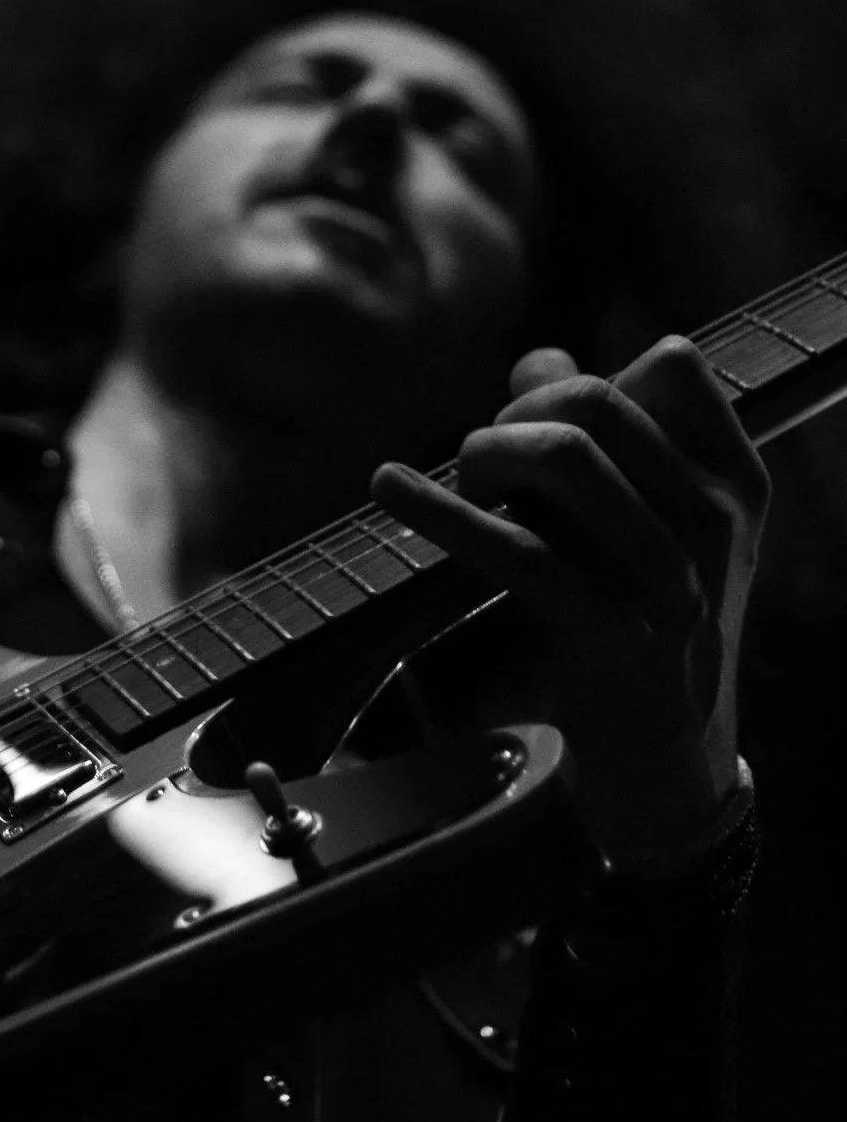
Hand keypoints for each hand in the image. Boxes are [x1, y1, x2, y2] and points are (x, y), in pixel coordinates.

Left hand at [371, 336, 768, 873]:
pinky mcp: (613, 631)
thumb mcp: (643, 525)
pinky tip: (388, 485)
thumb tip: (538, 356)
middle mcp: (716, 519)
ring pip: (563, 455)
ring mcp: (672, 578)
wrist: (663, 765)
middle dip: (518, 412)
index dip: (590, 374)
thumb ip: (597, 436)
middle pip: (597, 399)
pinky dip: (439, 508)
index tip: (542, 415)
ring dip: (486, 454)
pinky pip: (516, 548)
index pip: (673, 364)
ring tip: (464, 483)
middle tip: (485, 460)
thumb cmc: (640, 623)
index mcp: (734, 481)